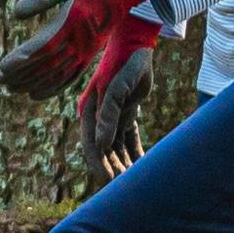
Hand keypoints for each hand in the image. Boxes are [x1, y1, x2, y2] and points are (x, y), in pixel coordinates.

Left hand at [1, 0, 163, 105]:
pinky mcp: (91, 53)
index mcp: (73, 21)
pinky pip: (72, 76)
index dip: (22, 60)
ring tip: (11, 89)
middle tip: (0, 82)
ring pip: (57, 74)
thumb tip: (16, 14)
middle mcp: (81, 40)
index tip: (2, 67)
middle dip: (22, 75)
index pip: (43, 47)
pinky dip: (53, 87)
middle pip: (47, 65)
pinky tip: (36, 94)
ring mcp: (88, 49)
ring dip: (33, 83)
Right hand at [80, 43, 154, 185]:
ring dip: (125, 162)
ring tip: (135, 179)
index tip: (108, 182)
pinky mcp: (126, 113)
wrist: (137, 45)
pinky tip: (143, 164)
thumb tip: (102, 144)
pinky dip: (135, 151)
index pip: (91, 144)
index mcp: (90, 111)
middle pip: (104, 149)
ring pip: (117, 146)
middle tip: (126, 187)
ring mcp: (112, 115)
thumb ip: (109, 115)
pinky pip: (129, 138)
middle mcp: (98, 116)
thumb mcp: (117, 89)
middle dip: (113, 168)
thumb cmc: (124, 64)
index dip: (98, 164)